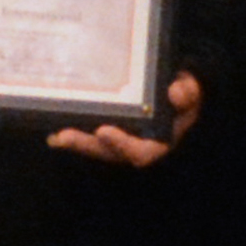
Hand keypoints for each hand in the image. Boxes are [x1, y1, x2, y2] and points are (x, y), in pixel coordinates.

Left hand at [51, 74, 202, 171]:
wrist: (177, 95)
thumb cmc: (183, 98)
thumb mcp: (192, 95)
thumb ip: (188, 94)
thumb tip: (175, 92)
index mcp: (158, 143)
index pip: (141, 152)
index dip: (122, 145)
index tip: (103, 131)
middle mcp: (136, 148)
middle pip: (109, 153)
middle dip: (86, 145)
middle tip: (64, 135)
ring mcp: (120, 143)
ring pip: (96, 148)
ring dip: (76, 142)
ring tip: (56, 136)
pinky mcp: (107, 136)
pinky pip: (89, 138)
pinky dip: (72, 137)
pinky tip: (53, 133)